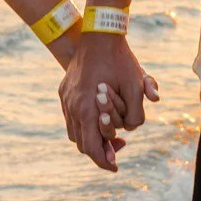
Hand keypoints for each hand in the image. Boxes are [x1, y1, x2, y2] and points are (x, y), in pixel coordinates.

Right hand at [59, 33, 158, 172]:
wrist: (98, 33)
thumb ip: (136, 114)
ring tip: (109, 134)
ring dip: (90, 137)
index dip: (104, 162)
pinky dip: (84, 124)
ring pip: (74, 132)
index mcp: (86, 110)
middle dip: (100, 150)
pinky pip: (71, 116)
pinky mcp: (64, 91)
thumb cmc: (119, 60)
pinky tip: (98, 117)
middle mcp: (72, 107)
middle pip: (82, 144)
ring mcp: (65, 99)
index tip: (115, 167)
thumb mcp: (135, 86)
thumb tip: (131, 130)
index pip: (92, 149)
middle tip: (118, 148)